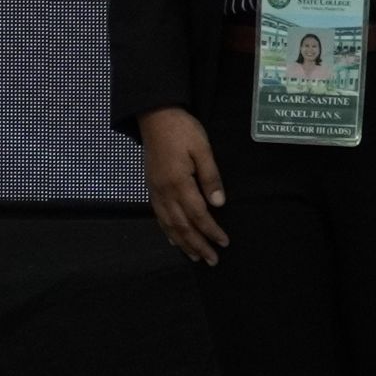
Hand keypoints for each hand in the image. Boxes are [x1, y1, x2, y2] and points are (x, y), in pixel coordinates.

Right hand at [138, 106, 228, 264]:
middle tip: (212, 260)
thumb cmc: (182, 129)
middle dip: (198, 244)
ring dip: (183, 243)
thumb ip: (210, 177)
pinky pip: (158, 216)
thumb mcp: (203, 149)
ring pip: (169, 224)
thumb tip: (219, 204)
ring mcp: (155, 191)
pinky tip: (173, 239)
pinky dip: (167, 231)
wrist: (154, 115)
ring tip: (195, 257)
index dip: (211, 230)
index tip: (224, 242)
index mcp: (179, 182)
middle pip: (182, 225)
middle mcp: (164, 191)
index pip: (198, 214)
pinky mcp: (151, 187)